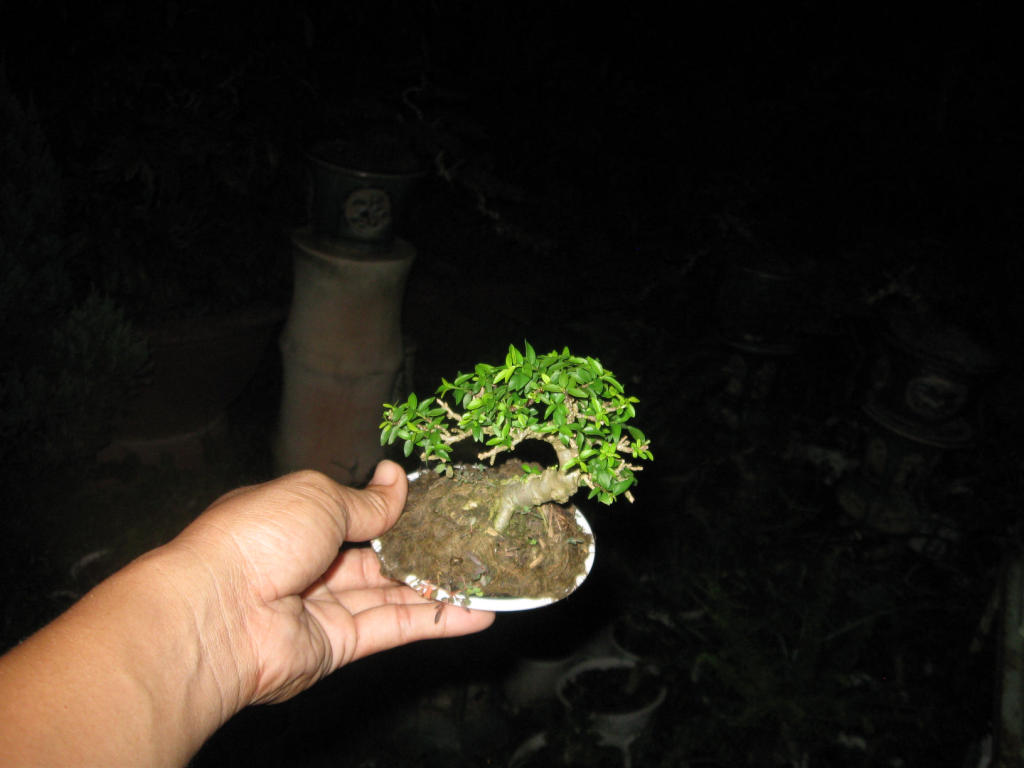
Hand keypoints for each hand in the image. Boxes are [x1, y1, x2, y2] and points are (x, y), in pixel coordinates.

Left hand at [166, 460, 494, 705]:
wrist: (219, 613)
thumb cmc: (256, 537)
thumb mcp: (319, 497)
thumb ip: (368, 501)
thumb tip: (397, 479)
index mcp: (293, 518)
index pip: (352, 512)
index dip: (393, 509)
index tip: (436, 502)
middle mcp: (306, 563)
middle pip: (375, 558)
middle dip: (421, 550)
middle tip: (469, 541)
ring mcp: (321, 607)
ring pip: (390, 595)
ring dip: (437, 587)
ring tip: (485, 577)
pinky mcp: (337, 646)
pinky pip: (392, 628)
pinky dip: (434, 620)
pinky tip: (476, 611)